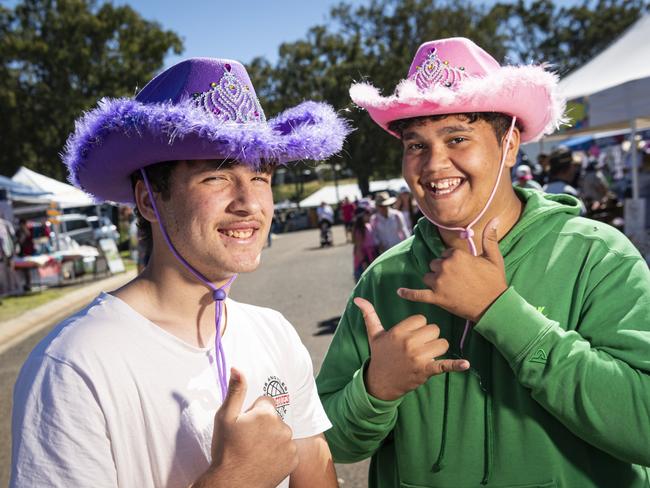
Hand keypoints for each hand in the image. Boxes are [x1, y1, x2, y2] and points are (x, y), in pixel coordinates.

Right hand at [192, 368, 297, 487]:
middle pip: (275, 418)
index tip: (246, 425)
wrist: (232, 484)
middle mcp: (283, 426)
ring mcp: (289, 444)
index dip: (254, 412)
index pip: (266, 402)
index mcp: (267, 414)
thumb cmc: (226, 450)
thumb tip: (237, 368)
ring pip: (282, 434)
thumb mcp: (225, 418)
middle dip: (264, 425)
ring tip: (256, 451)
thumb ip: (235, 391)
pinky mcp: (293, 460)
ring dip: (273, 439)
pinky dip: (279, 454)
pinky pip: (288, 450)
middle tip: (249, 440)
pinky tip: (265, 460)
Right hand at [355, 297, 468, 401]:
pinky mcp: (426, 371)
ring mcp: (418, 358)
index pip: (421, 319)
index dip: (419, 326)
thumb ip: (369, 315)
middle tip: (419, 346)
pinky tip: (466, 364)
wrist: (381, 382)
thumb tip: (358, 299)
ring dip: (438, 348)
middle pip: (434, 329)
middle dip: (430, 337)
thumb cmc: (380, 355)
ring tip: (427, 354)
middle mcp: (409, 343)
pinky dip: (456, 365)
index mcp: (398, 332)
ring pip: (442, 343)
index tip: (411, 334)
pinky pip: (444, 365)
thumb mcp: (374, 335)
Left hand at [397, 218, 506, 321]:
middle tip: (458, 281)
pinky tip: (399, 292)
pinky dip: (408, 293)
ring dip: (434, 281)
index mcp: (456, 255)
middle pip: (435, 264)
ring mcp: (439, 283)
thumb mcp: (494, 257)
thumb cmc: (494, 282)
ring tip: (449, 289)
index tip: (464, 270)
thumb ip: (490, 237)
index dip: (453, 262)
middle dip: (443, 271)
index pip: (445, 254)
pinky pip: (417, 294)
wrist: (494, 306)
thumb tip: (495, 219)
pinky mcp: (436, 298)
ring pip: (427, 277)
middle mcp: (445, 266)